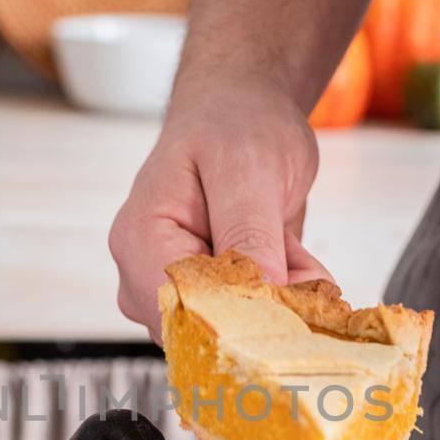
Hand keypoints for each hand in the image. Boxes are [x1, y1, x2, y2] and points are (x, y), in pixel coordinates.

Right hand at [110, 82, 333, 343]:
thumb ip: (250, 235)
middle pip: (207, 329)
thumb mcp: (248, 169)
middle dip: (268, 306)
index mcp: (141, 242)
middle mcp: (145, 275)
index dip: (241, 315)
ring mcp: (174, 289)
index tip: (293, 293)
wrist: (240, 109)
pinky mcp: (204, 295)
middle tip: (298, 258)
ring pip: (234, 330)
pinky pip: (247, 319)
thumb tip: (261, 300)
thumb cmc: (234, 124)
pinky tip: (287, 257)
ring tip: (290, 247)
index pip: (181, 311)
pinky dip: (281, 297)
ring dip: (280, 300)